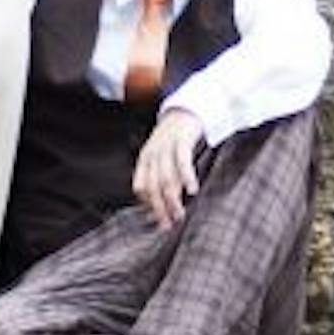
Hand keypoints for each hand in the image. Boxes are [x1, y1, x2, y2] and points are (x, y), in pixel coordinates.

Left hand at [133, 109, 205, 228]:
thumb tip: (163, 204)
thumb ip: (162, 176)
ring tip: (179, 215)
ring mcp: (166, 146)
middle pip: (152, 186)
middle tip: (168, 226)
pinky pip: (182, 162)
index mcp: (145, 158)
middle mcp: (152, 153)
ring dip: (172, 200)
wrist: (187, 108)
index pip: (140, 186)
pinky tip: (192, 190)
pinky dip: (186, 177)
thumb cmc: (176, 138)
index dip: (148, 204)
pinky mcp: (182, 140)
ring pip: (166, 178)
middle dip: (159, 209)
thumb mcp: (164, 156)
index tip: (160, 219)